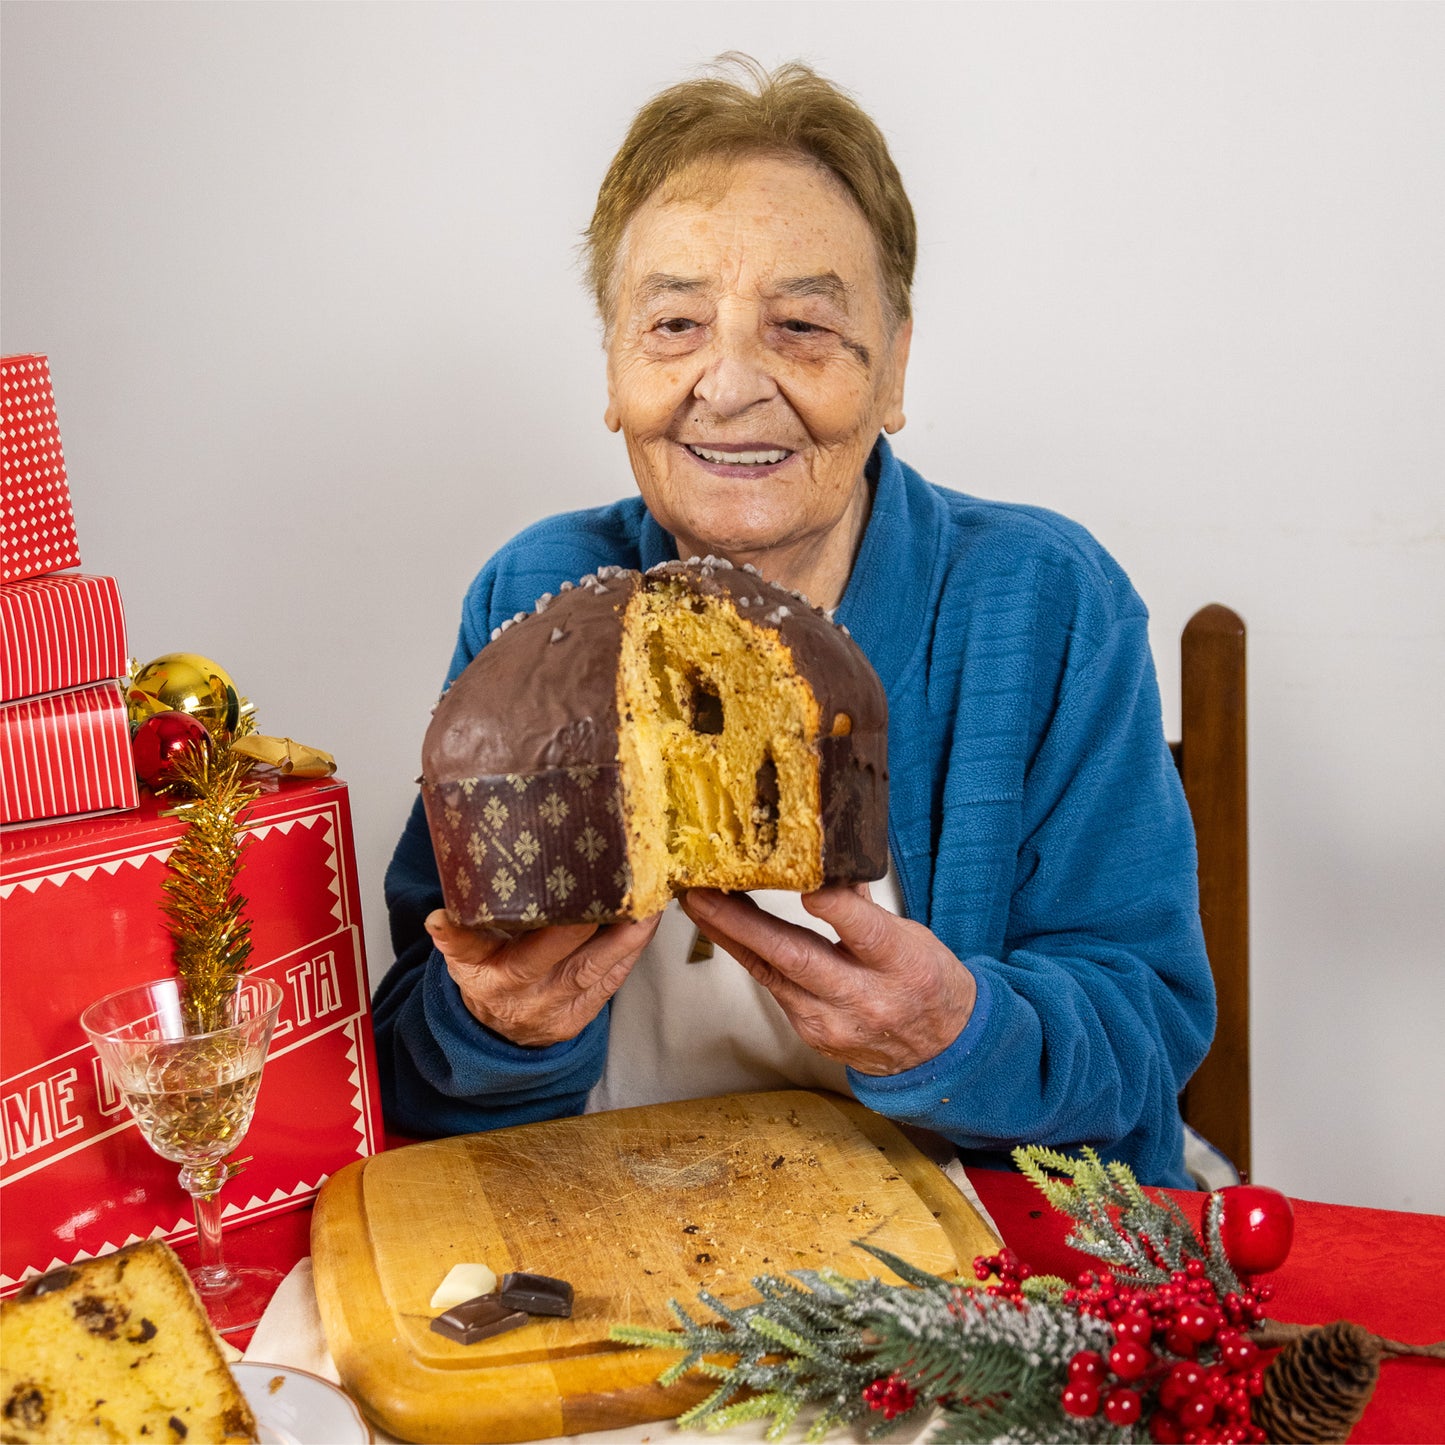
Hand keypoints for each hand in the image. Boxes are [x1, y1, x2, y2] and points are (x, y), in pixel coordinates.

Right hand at [426, 910, 661, 1046]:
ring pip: (591, 971)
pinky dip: (631, 949)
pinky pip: (611, 982)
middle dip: (581, 927)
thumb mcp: (466, 952)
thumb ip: (461, 930)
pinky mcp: (581, 1016)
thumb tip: (447, 909)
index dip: (457, 934)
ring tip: (647, 900)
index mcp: (480, 971)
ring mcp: (551, 1008)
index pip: (465, 950)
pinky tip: (647, 921)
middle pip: (544, 961)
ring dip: (625, 936)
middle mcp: (515, 993)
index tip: (444, 918)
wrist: (503, 1031)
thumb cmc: (491, 972)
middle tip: (612, 887)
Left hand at [679, 884, 975, 1074]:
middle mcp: (865, 998)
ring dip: (731, 936)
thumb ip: (864, 905)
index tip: (804, 883)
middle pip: (797, 958)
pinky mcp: (812, 1035)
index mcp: (902, 964)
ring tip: (700, 903)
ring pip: (773, 974)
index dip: (834, 908)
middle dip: (742, 925)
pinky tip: (726, 931)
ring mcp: (833, 1023)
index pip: (865, 932)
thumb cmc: (927, 982)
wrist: (937, 1051)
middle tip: (702, 895)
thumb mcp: (913, 935)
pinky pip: (774, 989)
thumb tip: (824, 863)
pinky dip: (750, 957)